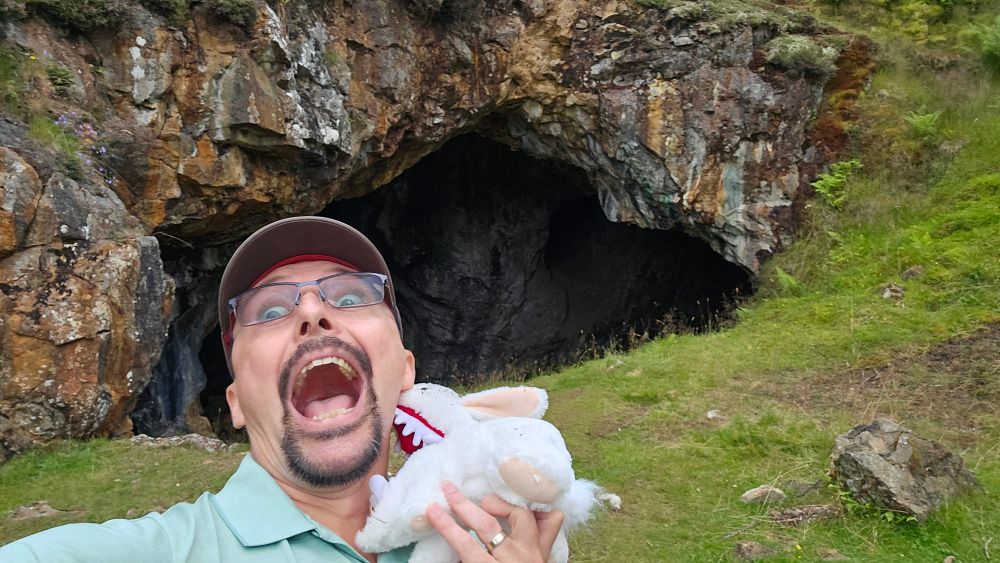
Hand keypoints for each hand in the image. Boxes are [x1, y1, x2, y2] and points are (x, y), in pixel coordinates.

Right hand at [426, 481, 563, 561]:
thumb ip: (466, 560)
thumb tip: (452, 534)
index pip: (467, 546)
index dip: (448, 526)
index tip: (432, 509)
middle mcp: (516, 561)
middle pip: (489, 526)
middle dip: (464, 505)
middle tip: (448, 488)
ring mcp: (535, 552)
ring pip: (521, 515)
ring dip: (500, 503)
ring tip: (485, 502)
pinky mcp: (547, 547)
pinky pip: (551, 519)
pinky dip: (538, 507)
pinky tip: (522, 501)